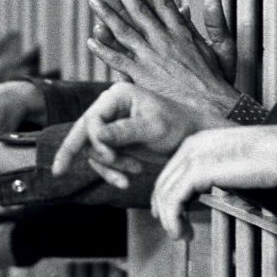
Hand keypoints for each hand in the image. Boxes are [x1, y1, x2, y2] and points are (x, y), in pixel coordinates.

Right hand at [52, 82, 214, 187]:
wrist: (192, 138)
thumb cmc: (177, 126)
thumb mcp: (152, 128)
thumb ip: (124, 131)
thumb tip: (97, 134)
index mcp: (117, 95)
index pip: (92, 118)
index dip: (96, 140)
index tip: (111, 156)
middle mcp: (110, 107)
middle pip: (84, 133)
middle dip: (95, 155)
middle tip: (91, 174)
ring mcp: (111, 124)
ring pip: (92, 149)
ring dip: (108, 166)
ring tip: (129, 176)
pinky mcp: (115, 141)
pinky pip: (102, 158)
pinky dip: (111, 171)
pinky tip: (125, 181)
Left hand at [87, 0, 239, 116]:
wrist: (210, 109)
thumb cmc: (217, 83)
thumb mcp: (224, 49)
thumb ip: (216, 23)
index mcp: (182, 34)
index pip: (164, 4)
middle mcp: (164, 42)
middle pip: (139, 11)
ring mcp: (151, 58)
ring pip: (124, 31)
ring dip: (108, 14)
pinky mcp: (142, 77)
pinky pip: (118, 61)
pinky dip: (104, 50)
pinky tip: (91, 39)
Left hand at [152, 126, 276, 239]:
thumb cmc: (270, 157)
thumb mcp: (236, 162)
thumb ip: (222, 171)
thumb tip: (217, 188)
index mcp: (200, 141)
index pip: (172, 170)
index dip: (168, 195)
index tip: (173, 215)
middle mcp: (192, 145)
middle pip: (164, 182)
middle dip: (165, 209)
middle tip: (176, 230)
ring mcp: (193, 157)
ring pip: (166, 193)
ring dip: (169, 220)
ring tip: (180, 235)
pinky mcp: (197, 171)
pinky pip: (173, 200)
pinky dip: (173, 219)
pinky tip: (181, 232)